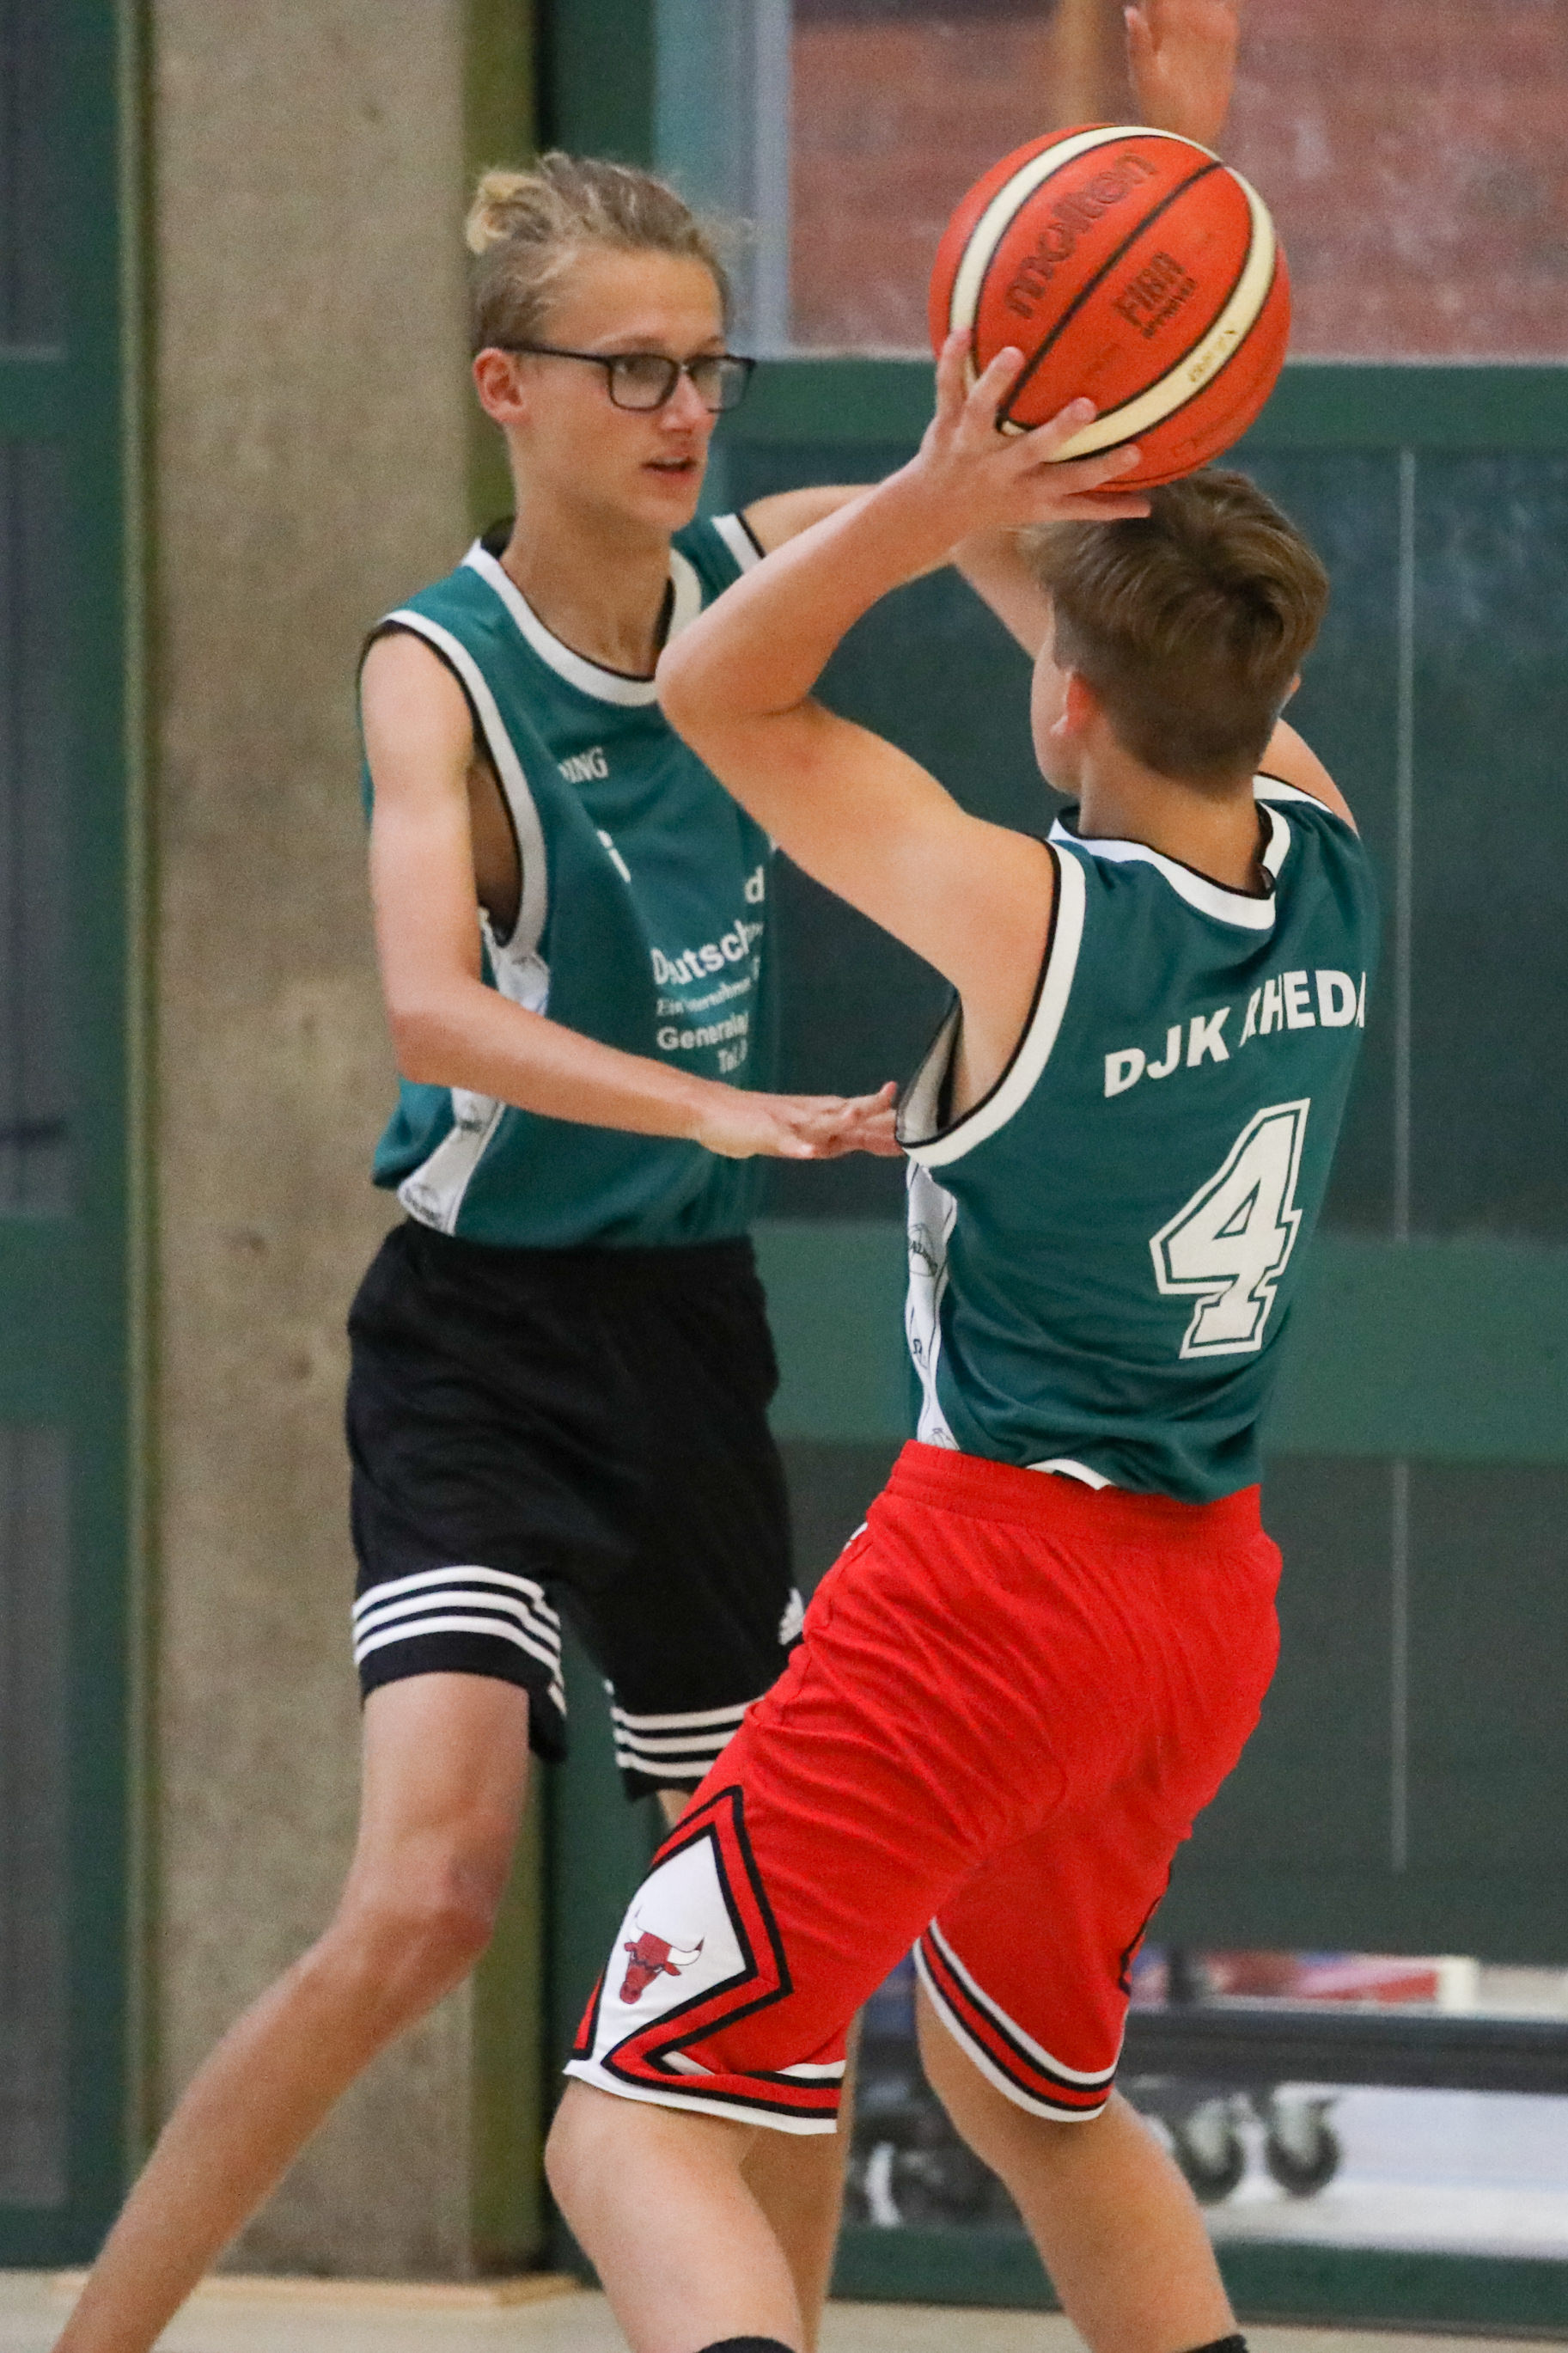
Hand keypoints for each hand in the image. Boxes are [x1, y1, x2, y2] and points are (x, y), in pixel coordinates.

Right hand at [690, 1080, 902, 1160]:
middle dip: (870, 1110)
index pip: (859, 1117)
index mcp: (819, 1115)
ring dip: (835, 1121)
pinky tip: (808, 1152)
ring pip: (816, 1123)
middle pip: (844, 1112)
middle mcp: (809, 1115)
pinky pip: (783, 1142)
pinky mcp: (764, 1134)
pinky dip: (796, 1147)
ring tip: (855, 1116)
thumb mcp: (804, 1132)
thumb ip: (834, 1137)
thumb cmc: (759, 1122)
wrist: (713, 1110)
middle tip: (896, 1103)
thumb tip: (870, 1140)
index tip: (917, 1123)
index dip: (886, 1121)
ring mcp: (787, 1124)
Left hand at [894, 335, 1150, 553]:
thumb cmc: (1001, 504)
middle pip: (1033, 450)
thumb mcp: (1046, 512)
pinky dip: (951, 361)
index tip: (1135, 452)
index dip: (1104, 470)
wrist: (932, 510)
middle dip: (1059, 431)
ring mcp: (971, 444)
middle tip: (1086, 407)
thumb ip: (1093, 507)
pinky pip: (947, 388)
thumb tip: (1147, 508)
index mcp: (1031, 489)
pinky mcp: (947, 423)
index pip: (1074, 482)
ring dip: (996, 384)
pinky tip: (963, 329)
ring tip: (1014, 353)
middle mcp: (1002, 468)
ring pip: (983, 413)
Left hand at [1126, 0, 1238, 150]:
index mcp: (1157, 29)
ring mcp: (1201, 33)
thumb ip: (1139, 45)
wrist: (1186, 138)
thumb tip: (1130, 10)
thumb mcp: (1145, 79)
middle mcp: (1179, 26)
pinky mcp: (1222, 44)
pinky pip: (1229, 13)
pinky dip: (1231, 3)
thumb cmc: (1158, 113)